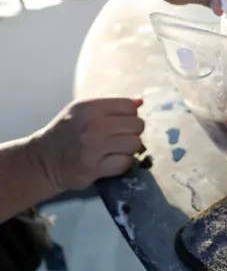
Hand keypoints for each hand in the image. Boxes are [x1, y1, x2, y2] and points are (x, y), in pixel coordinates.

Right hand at [28, 99, 145, 192]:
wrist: (43, 160)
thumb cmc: (67, 132)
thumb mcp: (82, 111)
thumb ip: (111, 105)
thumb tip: (140, 102)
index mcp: (90, 107)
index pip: (129, 107)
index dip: (130, 115)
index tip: (121, 122)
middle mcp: (93, 125)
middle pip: (137, 125)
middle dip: (132, 132)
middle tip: (119, 137)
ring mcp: (93, 147)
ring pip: (135, 143)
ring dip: (129, 148)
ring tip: (115, 149)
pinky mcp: (94, 168)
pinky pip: (126, 162)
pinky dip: (122, 163)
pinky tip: (110, 160)